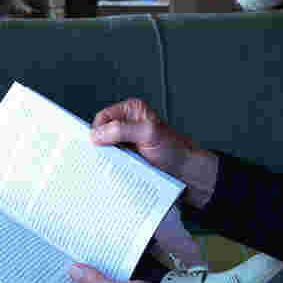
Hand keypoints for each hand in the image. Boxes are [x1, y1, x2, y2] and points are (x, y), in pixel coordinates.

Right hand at [91, 99, 217, 207]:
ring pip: (105, 147)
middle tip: (101, 157)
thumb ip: (121, 130)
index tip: (96, 144)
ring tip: (110, 165)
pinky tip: (114, 170)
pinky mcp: (127, 156)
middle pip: (102, 132)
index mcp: (131, 110)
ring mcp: (126, 141)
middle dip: (100, 145)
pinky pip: (111, 160)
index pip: (103, 117)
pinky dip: (111, 165)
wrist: (187, 172)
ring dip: (106, 157)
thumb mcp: (147, 134)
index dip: (98, 130)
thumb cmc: (174, 150)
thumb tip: (96, 134)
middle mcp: (127, 123)